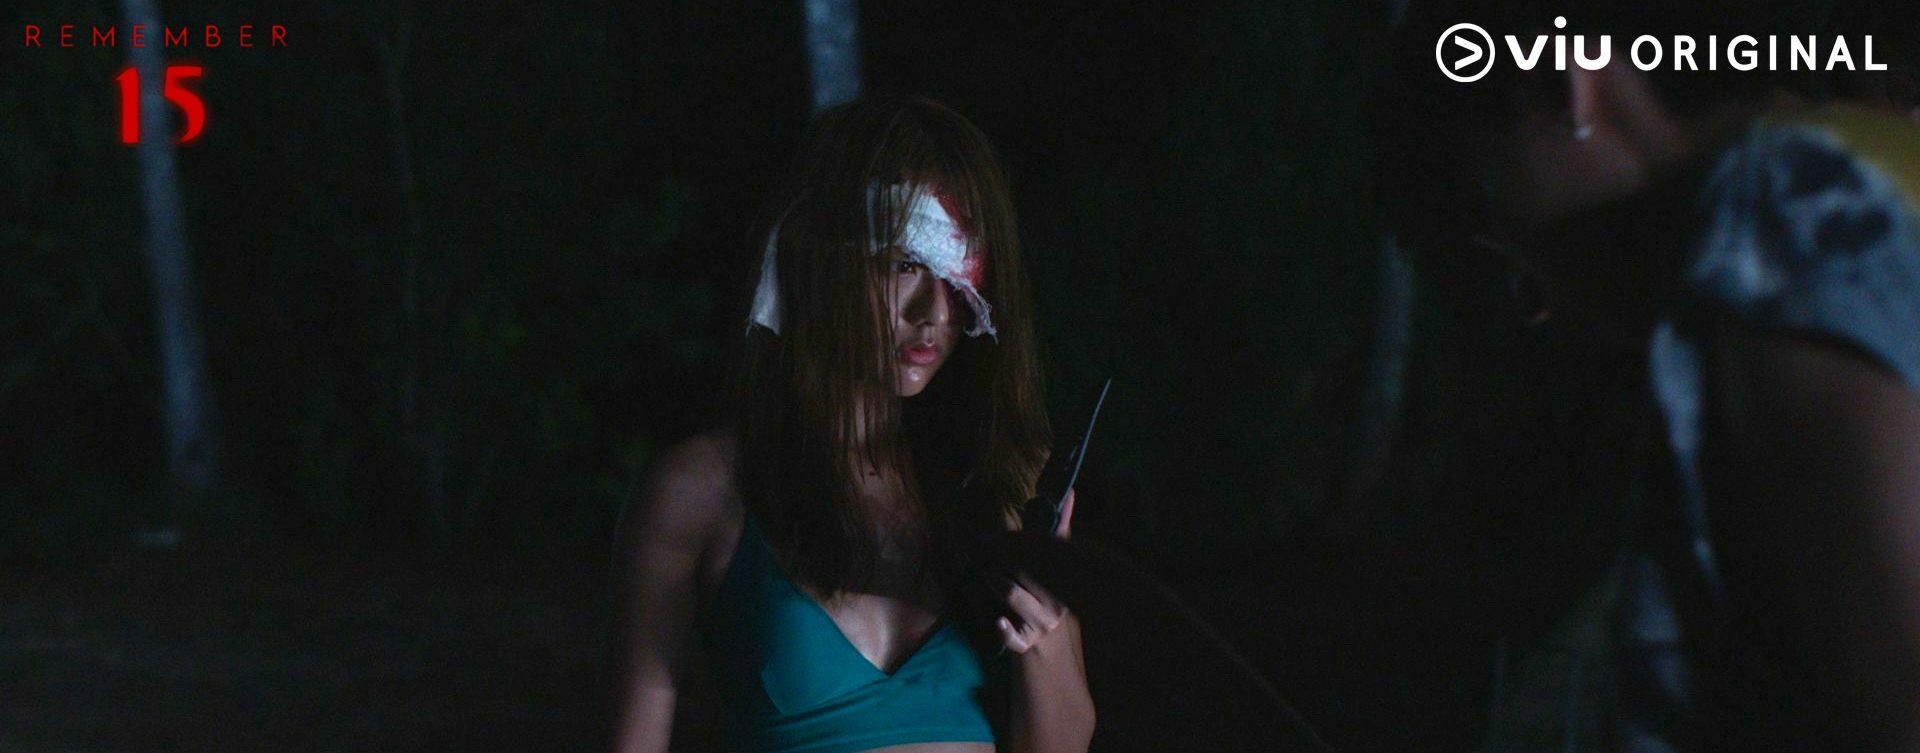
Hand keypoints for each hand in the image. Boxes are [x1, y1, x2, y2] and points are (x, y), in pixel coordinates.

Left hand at [998, 489, 1072, 653]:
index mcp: (1062, 578)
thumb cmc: (1046, 594)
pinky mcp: (1026, 643)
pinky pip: (1013, 638)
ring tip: (988, 573)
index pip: (1043, 551)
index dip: (1019, 540)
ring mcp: (1041, 624)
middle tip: (985, 550)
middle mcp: (1055, 602)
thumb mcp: (1055, 563)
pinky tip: (998, 621)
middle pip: (1021, 568)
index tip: (1001, 534)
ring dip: (995, 580)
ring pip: (1012, 593)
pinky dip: (1004, 630)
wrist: (1048, 645)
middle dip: (999, 557)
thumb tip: (1071, 492)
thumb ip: (1060, 528)